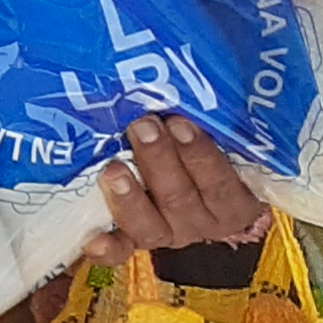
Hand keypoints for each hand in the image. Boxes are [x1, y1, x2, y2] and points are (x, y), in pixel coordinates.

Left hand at [83, 114, 267, 259]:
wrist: (193, 187)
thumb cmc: (205, 148)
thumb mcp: (224, 138)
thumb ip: (218, 120)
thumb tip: (200, 72)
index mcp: (231, 203)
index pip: (223, 185)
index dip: (202, 156)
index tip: (181, 123)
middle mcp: (199, 222)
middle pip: (181, 198)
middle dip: (159, 160)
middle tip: (143, 126)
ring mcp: (165, 233)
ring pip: (150, 224)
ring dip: (131, 197)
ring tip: (113, 169)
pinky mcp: (133, 241)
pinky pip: (121, 251)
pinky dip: (108, 248)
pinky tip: (92, 240)